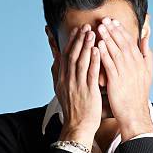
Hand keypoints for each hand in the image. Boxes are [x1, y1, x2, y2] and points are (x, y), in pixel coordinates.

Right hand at [53, 24, 101, 147]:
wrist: (77, 127)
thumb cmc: (73, 110)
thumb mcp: (60, 90)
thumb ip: (58, 74)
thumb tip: (55, 60)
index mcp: (62, 79)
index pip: (64, 56)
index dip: (70, 42)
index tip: (76, 30)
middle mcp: (68, 80)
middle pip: (72, 55)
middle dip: (78, 39)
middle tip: (85, 26)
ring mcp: (77, 85)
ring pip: (80, 61)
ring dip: (85, 45)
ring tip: (91, 32)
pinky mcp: (88, 92)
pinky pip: (90, 73)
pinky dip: (93, 60)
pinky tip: (97, 50)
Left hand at [96, 17, 152, 140]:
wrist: (134, 114)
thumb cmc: (137, 95)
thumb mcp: (147, 73)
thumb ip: (146, 55)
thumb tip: (146, 38)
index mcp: (140, 63)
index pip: (130, 43)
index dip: (121, 31)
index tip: (114, 21)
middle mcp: (134, 67)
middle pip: (123, 44)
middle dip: (114, 31)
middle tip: (105, 19)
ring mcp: (126, 74)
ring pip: (116, 52)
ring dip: (108, 39)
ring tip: (100, 28)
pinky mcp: (117, 82)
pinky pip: (110, 65)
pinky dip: (104, 54)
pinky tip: (98, 45)